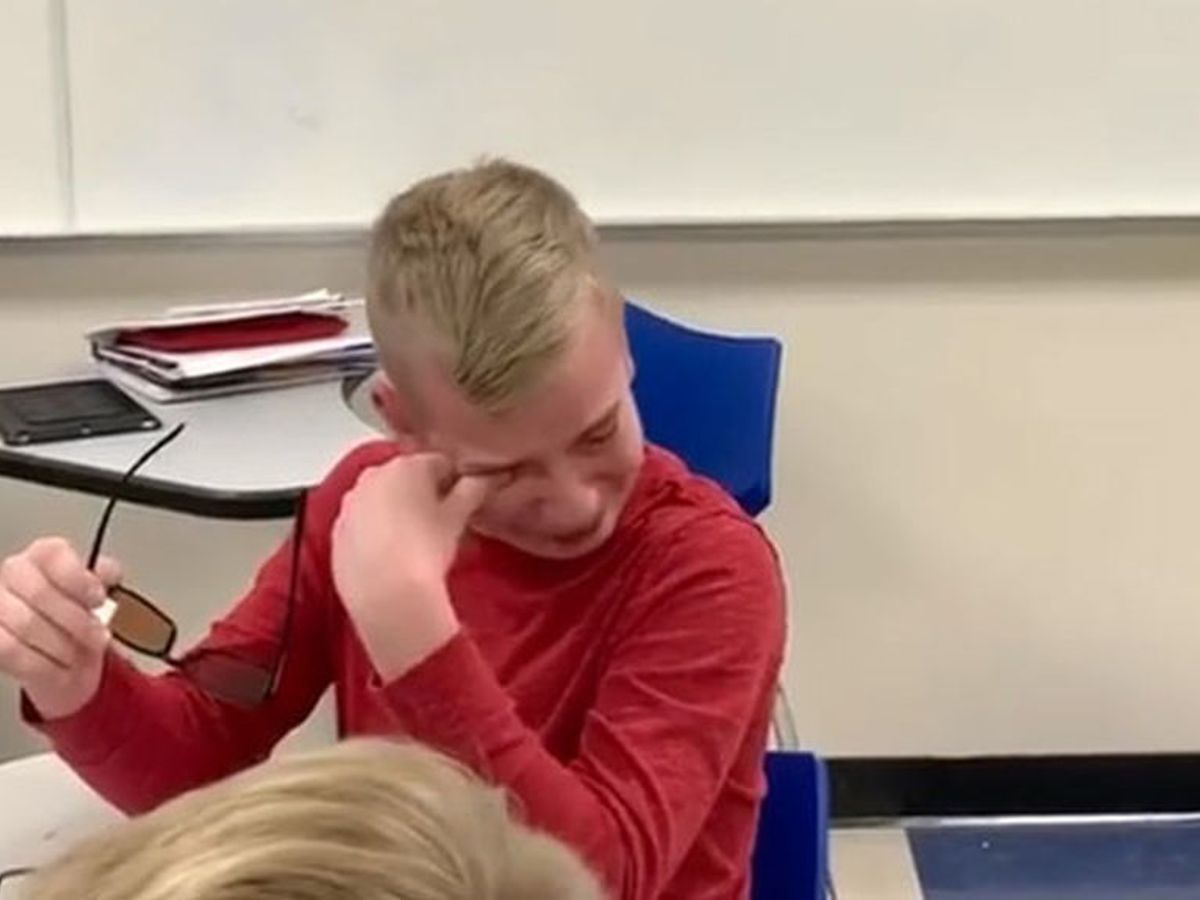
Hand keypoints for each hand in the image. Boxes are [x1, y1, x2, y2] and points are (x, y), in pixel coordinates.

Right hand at [0, 537, 120, 718]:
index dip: (78, 579)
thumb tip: (109, 573)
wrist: (60, 647)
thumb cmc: (76, 613)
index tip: (99, 600)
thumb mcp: (96, 590)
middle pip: (40, 592)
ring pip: (26, 625)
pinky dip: (43, 665)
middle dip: (76, 621)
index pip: (53, 555)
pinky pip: (11, 652)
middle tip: (99, 637)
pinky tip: (63, 670)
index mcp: (43, 556)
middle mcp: (14, 574)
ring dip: (63, 646)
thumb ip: (104, 576)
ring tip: (83, 657)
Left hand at [331, 454, 490, 680]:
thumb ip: (474, 489)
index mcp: (407, 465)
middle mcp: (373, 476)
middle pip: (407, 478)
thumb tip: (486, 478)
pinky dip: (376, 533)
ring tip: (416, 544)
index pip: (441, 463)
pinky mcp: (337, 531)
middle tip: (443, 524)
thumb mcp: (459, 518)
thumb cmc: (426, 550)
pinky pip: (362, 524)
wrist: (386, 595)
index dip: (457, 483)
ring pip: (382, 500)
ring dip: (398, 513)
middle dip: (425, 495)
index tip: (465, 503)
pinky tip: (391, 556)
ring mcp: (351, 503)